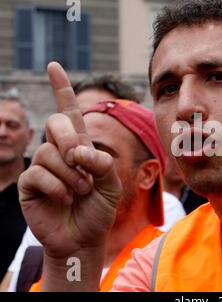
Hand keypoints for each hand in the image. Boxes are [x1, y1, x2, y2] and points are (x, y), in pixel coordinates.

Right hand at [18, 62, 121, 259]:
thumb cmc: (99, 208)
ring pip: (48, 152)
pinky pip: (38, 174)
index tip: (54, 66)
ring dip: (70, 174)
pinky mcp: (30, 184)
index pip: (70, 112)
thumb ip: (102, 162)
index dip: (62, 89)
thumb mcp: (112, 183)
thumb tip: (78, 150)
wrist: (86, 236)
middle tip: (82, 163)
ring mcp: (43, 166)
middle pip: (55, 122)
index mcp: (80, 145)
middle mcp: (59, 150)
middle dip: (69, 140)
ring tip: (80, 192)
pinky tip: (64, 199)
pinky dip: (57, 187)